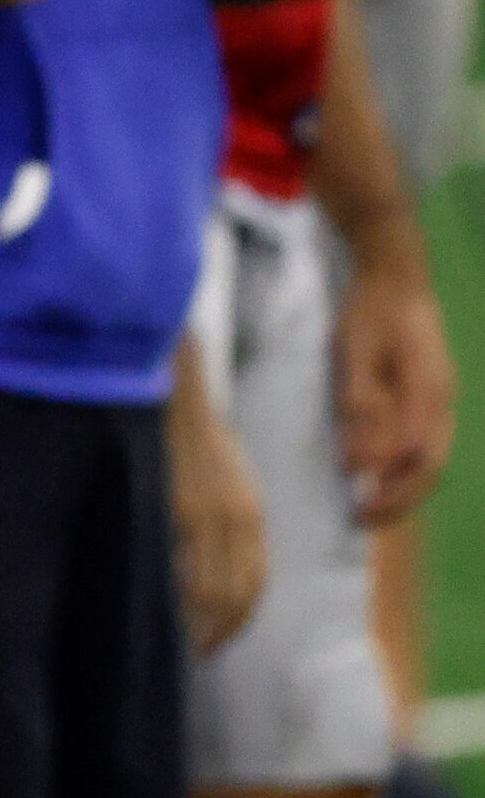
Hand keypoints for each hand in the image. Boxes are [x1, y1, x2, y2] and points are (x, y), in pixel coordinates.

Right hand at [168, 391, 267, 653]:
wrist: (177, 397)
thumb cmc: (198, 435)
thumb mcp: (230, 479)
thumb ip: (230, 518)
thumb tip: (218, 559)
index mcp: (250, 513)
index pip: (252, 582)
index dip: (238, 618)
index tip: (222, 638)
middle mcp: (236, 519)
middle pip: (235, 593)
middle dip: (220, 628)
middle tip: (202, 650)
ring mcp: (206, 515)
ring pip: (210, 586)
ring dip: (200, 620)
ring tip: (184, 639)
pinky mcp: (178, 508)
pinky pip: (183, 562)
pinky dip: (179, 592)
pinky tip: (167, 604)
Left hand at [339, 254, 457, 523]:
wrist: (396, 277)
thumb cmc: (371, 310)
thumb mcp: (355, 348)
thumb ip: (360, 398)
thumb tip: (361, 454)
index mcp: (428, 390)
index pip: (416, 453)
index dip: (391, 483)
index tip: (359, 502)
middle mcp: (442, 401)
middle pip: (430, 465)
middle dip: (399, 498)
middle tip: (361, 521)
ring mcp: (440, 401)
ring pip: (430, 459)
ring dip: (403, 489)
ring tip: (369, 511)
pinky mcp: (428, 399)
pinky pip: (423, 445)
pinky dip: (404, 470)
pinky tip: (379, 480)